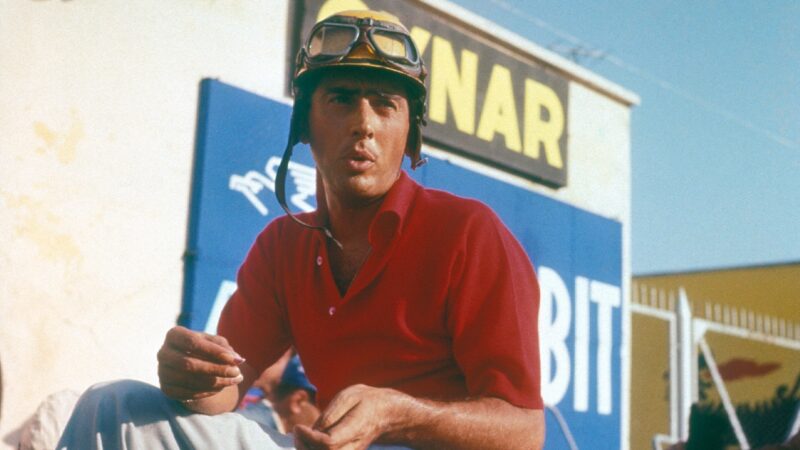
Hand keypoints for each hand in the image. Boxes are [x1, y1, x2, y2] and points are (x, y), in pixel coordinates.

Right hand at [157, 326, 244, 400]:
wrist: (193, 367)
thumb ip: (225, 348)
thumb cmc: (206, 349)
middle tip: (237, 372)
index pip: (192, 343)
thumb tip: (237, 359)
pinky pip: (188, 394)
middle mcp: (163, 353)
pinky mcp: (166, 389)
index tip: (236, 360)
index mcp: (174, 335)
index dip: (215, 352)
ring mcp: (162, 372)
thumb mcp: (216, 343)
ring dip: (216, 382)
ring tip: (235, 380)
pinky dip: (208, 391)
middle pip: (189, 364)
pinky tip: (222, 387)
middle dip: (216, 369)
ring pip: (189, 380)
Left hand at [294, 384, 409, 449]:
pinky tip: (308, 440)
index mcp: (355, 428)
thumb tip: (312, 430)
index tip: (298, 427)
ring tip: (301, 436)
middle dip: (304, 447)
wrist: (387, 415)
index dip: (309, 437)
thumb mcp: (349, 397)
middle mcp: (353, 446)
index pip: (329, 443)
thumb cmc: (366, 401)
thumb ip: (330, 414)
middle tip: (298, 432)